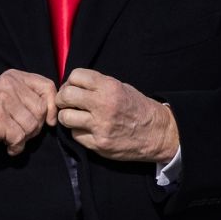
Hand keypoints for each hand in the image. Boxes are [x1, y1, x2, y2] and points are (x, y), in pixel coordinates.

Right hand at [0, 70, 58, 155]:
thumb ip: (30, 97)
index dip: (52, 106)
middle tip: (20, 131)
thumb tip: (55, 112)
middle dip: (36, 127)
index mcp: (13, 77)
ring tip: (12, 138)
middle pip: (41, 109)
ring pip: (32, 125)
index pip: (47, 86)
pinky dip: (16, 146)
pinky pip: (19, 137)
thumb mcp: (8, 97)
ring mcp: (1, 101)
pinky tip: (7, 145)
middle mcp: (8, 85)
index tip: (47, 121)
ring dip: (25, 138)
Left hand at [55, 68, 178, 162]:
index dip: (71, 82)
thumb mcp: (121, 88)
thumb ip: (97, 85)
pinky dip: (78, 132)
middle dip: (62, 99)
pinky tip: (87, 130)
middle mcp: (103, 105)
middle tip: (66, 103)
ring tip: (75, 117)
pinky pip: (75, 135)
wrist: (157, 133)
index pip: (75, 76)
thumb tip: (71, 86)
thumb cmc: (137, 107)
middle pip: (65, 96)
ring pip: (65, 117)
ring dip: (66, 117)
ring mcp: (100, 126)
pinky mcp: (99, 143)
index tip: (73, 88)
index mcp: (109, 87)